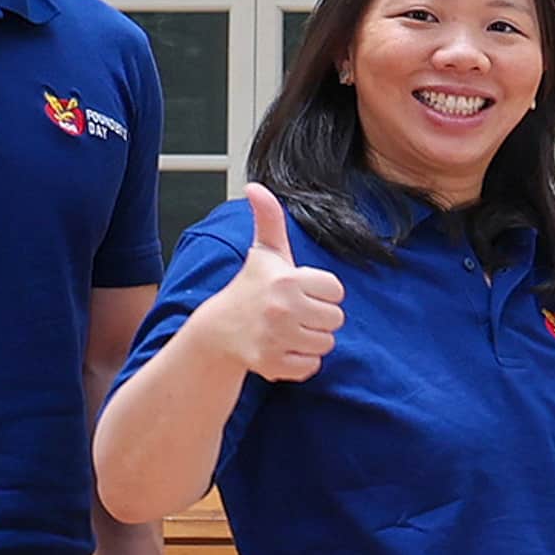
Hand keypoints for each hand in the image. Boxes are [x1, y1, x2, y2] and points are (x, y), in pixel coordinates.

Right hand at [198, 184, 344, 382]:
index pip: (336, 290)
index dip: (320, 292)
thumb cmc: (250, 289)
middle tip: (292, 313)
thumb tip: (256, 187)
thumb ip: (269, 219)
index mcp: (286, 280)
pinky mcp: (273, 364)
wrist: (218, 332)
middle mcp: (282, 309)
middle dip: (317, 317)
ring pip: (326, 344)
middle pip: (335, 319)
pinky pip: (311, 367)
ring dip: (310, 340)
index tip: (298, 291)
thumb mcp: (264, 253)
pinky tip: (281, 348)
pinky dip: (300, 362)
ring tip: (287, 330)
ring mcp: (277, 338)